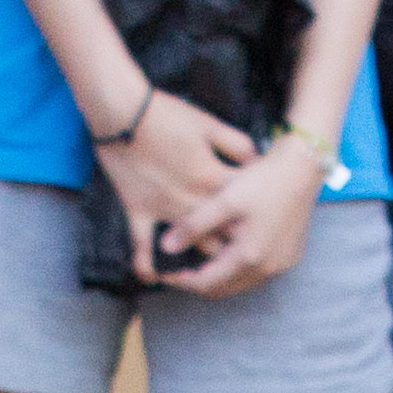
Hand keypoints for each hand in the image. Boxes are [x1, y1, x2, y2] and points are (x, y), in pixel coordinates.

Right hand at [98, 87, 255, 280]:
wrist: (123, 113)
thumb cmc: (167, 115)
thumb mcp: (210, 123)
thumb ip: (236, 144)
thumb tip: (255, 160)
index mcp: (213, 179)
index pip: (244, 204)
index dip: (258, 214)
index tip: (268, 223)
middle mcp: (193, 202)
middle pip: (223, 234)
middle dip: (239, 249)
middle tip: (250, 259)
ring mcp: (165, 211)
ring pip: (191, 247)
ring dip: (203, 264)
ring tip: (216, 276)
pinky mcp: (139, 211)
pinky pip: (142, 245)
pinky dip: (146, 264)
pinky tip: (153, 279)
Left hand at [154, 129, 328, 298]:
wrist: (304, 167)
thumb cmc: (264, 180)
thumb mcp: (225, 200)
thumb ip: (194, 225)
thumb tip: (165, 247)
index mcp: (249, 257)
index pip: (207, 283)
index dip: (182, 281)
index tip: (165, 272)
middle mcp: (267, 268)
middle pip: (224, 289)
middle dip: (200, 283)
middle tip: (179, 269)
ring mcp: (281, 265)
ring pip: (241, 283)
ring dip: (220, 277)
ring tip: (201, 261)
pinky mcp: (290, 256)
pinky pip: (258, 274)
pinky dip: (239, 269)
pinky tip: (229, 252)